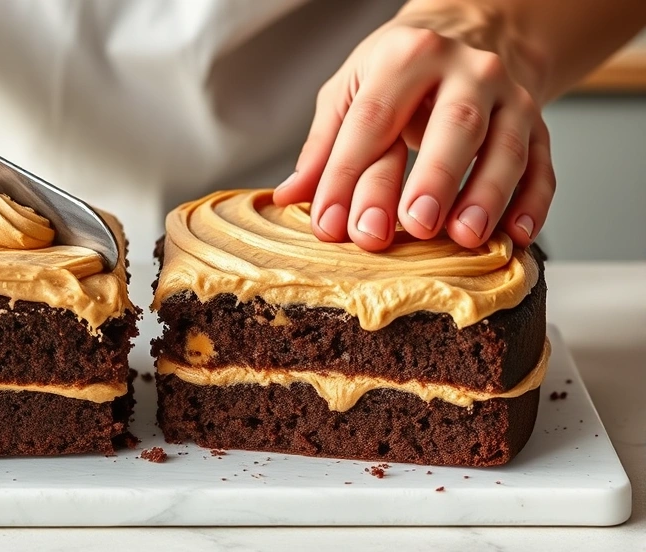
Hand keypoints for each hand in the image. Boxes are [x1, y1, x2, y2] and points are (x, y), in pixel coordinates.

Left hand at [273, 13, 554, 251]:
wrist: (471, 31)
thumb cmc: (401, 69)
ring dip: (487, 195)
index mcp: (407, 56)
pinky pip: (543, 166)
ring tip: (464, 236)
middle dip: (434, 178)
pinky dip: (533, 204)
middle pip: (454, 124)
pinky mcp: (539, 125)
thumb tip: (291, 196)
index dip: (347, 175)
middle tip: (412, 224)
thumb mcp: (351, 90)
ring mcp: (509, 97)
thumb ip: (323, 145)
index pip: (373, 120)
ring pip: (506, 146)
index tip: (329, 225)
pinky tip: (515, 235)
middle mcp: (466, 70)